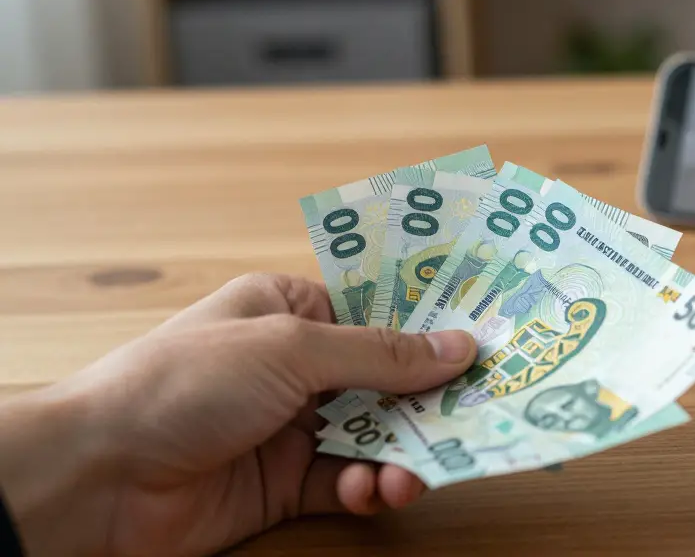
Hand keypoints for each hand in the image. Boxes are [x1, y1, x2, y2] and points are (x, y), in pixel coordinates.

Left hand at [0, 273, 476, 555]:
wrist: (99, 477)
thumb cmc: (182, 383)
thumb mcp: (290, 349)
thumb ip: (379, 353)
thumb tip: (459, 347)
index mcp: (289, 309)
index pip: (378, 310)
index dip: (432, 324)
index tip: (490, 336)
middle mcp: (295, 365)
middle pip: (388, 377)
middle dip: (432, 396)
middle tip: (486, 409)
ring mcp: (292, 425)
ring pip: (377, 434)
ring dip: (406, 450)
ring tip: (421, 468)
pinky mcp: (287, 484)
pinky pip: (350, 481)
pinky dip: (370, 487)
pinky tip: (374, 489)